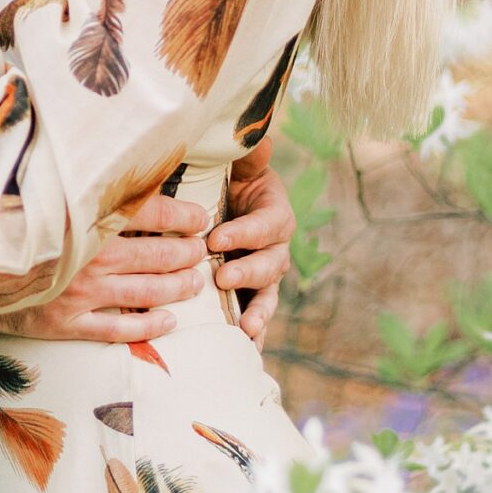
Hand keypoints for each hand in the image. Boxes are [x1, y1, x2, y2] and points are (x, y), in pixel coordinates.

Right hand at [0, 194, 209, 343]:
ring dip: (179, 288)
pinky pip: (118, 329)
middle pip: (157, 255)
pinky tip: (169, 320)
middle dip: (187, 254)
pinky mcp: (65, 323)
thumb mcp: (45, 190)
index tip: (200, 217)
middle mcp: (88, 256)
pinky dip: (149, 325)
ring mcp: (78, 293)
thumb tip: (126, 166)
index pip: (151, 214)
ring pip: (146, 292)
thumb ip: (85, 182)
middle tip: (202, 251)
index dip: (183, 216)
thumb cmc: (5, 217)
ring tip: (196, 281)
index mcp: (85, 217)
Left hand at [208, 155, 294, 344]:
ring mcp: (264, 274)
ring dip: (258, 311)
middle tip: (222, 277)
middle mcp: (275, 246)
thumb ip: (249, 155)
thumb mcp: (236, 164)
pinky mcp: (250, 295)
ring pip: (268, 294)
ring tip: (246, 327)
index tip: (216, 237)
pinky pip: (257, 316)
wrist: (218, 202)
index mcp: (274, 212)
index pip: (268, 223)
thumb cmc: (225, 179)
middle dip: (248, 271)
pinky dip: (255, 334)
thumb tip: (259, 141)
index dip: (246, 232)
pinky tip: (248, 351)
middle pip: (271, 263)